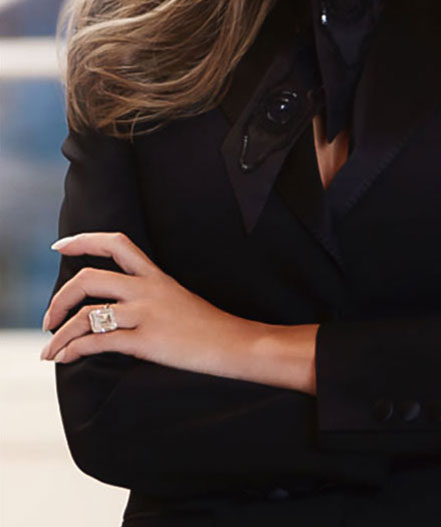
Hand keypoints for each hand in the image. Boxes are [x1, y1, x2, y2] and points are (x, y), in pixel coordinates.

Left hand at [40, 232, 261, 378]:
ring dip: (59, 335)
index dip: (84, 240)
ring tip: (50, 350)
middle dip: (60, 297)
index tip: (59, 246)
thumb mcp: (176, 297)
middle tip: (49, 317)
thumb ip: (147, 294)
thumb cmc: (206, 325)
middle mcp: (147, 289)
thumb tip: (112, 306)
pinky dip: (73, 351)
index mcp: (155, 275)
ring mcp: (146, 314)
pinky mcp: (146, 341)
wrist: (233, 343)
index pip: (116, 243)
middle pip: (89, 278)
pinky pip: (98, 343)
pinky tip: (67, 358)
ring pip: (87, 315)